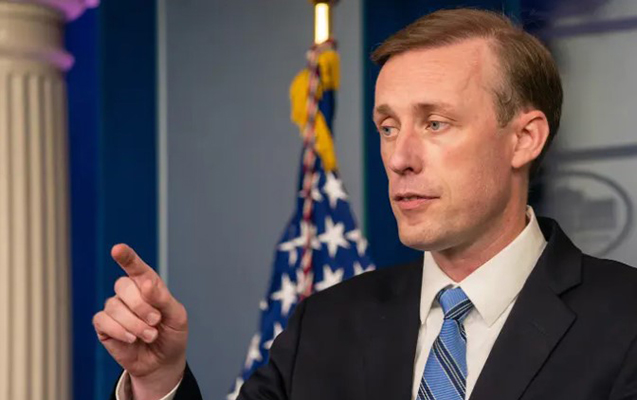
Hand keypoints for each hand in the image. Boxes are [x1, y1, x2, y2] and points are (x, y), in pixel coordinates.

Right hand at [93, 244, 187, 399]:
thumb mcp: (177, 316)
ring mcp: (115, 308)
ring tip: (150, 335)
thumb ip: (163, 298)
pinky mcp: (104, 325)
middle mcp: (128, 293)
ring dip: (135, 324)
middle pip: (123, 285)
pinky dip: (120, 331)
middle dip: (142, 306)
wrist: (163, 362)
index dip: (127, 256)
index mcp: (148, 284)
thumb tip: (145, 284)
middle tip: (156, 321)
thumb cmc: (171, 334)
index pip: (136, 266)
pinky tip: (132, 339)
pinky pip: (103, 321)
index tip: (118, 249)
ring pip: (114, 306)